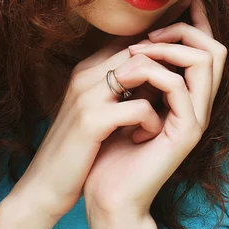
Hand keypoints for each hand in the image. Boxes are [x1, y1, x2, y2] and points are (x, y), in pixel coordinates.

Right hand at [7, 0, 192, 221]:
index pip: (130, 42)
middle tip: (184, 90)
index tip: (180, 65)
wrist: (44, 187)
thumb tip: (156, 78)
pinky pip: (138, 107)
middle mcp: (85, 74)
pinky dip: (152, 121)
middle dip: (167, 66)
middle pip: (139, 49)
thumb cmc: (77, 149)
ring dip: (162, 92)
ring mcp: (86, 94)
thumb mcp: (96, 112)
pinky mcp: (91, 120)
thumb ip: (119, 90)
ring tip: (168, 113)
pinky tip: (149, 136)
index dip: (158, 50)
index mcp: (87, 70)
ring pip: (141, 69)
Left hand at [82, 0, 226, 218]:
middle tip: (148, 34)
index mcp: (186, 93)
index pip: (204, 47)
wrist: (105, 187)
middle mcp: (197, 103)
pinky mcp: (185, 132)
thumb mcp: (124, 93)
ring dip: (166, 47)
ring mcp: (194, 117)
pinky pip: (180, 86)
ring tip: (134, 53)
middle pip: (213, 47)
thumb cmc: (111, 141)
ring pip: (204, 60)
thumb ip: (138, 66)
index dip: (197, 18)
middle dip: (182, 28)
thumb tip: (136, 30)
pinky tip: (126, 79)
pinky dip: (152, 72)